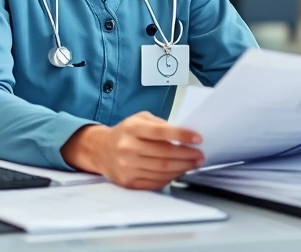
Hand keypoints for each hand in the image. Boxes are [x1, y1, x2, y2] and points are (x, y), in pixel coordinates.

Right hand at [61, 112, 203, 189]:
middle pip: (164, 154)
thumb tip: (184, 135)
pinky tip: (178, 172)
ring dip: (182, 168)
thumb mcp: (139, 119)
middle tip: (199, 155)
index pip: (160, 132)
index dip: (182, 135)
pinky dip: (170, 177)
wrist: (101, 150)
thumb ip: (160, 124)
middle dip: (187, 155)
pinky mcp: (128, 182)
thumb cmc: (125, 133)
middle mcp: (127, 148)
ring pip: (162, 170)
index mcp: (131, 129)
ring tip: (193, 164)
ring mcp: (126, 167)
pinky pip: (155, 182)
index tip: (198, 138)